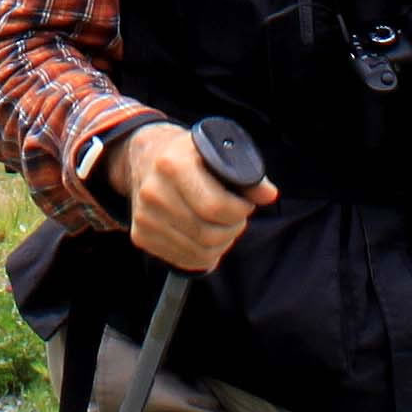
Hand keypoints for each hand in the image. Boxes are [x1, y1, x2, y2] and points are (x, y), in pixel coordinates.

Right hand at [105, 122, 272, 274]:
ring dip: (221, 243)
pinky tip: (207, 238)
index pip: (215, 207)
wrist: (146, 157)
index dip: (239, 210)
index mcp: (172, 165)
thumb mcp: (216, 151)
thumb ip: (246, 174)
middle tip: (236, 217)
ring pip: (199, 251)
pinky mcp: (142, 236)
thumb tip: (269, 195)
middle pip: (208, 234)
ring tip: (223, 226)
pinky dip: (203, 255)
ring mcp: (145, 217)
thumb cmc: (188, 155)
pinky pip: (184, 259)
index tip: (245, 204)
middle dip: (232, 229)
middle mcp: (153, 192)